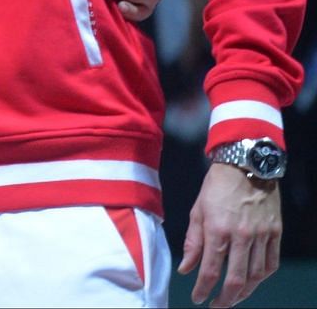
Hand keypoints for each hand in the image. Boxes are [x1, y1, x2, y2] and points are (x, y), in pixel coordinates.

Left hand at [180, 162, 280, 306]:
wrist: (245, 166)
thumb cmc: (216, 187)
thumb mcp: (197, 211)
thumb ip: (193, 242)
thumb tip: (186, 269)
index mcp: (218, 229)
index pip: (210, 269)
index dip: (203, 289)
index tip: (197, 298)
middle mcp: (242, 235)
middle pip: (236, 279)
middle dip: (225, 298)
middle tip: (216, 306)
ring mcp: (262, 235)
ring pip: (256, 275)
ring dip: (244, 292)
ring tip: (233, 298)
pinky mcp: (275, 233)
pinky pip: (271, 263)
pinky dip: (261, 277)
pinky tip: (252, 282)